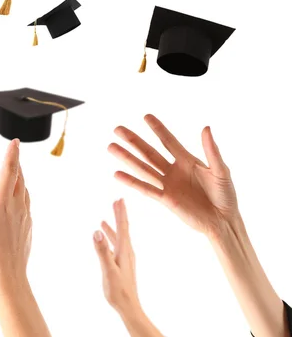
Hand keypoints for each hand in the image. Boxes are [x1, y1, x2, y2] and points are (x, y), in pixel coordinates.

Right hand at [0, 139, 31, 286]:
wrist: (7, 276)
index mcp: (1, 203)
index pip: (8, 171)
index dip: (12, 154)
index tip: (15, 141)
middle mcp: (16, 207)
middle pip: (19, 177)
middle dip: (16, 162)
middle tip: (14, 151)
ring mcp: (25, 217)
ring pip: (24, 190)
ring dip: (20, 177)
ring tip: (15, 171)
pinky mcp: (28, 227)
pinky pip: (26, 203)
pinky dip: (22, 193)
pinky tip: (17, 198)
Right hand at [93, 199, 140, 315]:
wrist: (128, 306)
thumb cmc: (118, 290)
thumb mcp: (108, 270)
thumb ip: (102, 251)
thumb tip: (96, 232)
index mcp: (125, 251)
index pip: (123, 227)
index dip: (120, 213)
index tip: (119, 199)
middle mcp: (127, 252)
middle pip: (123, 229)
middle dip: (119, 215)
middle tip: (117, 201)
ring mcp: (125, 258)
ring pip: (119, 237)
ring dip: (114, 226)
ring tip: (107, 217)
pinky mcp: (121, 263)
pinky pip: (116, 245)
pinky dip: (110, 238)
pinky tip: (105, 238)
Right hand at [108, 114, 238, 238]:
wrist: (223, 220)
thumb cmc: (225, 195)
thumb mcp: (221, 170)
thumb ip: (211, 150)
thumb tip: (205, 128)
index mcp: (187, 161)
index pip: (168, 141)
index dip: (158, 129)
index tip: (145, 116)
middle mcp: (173, 170)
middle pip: (149, 152)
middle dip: (133, 140)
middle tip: (117, 129)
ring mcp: (167, 184)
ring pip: (143, 168)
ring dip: (127, 158)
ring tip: (111, 147)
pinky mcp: (165, 199)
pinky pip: (146, 189)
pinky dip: (131, 182)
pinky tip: (117, 174)